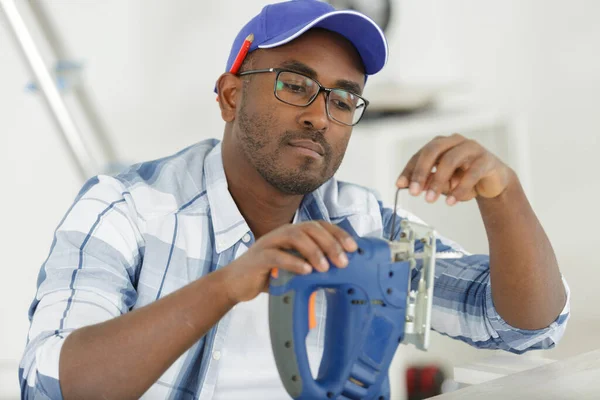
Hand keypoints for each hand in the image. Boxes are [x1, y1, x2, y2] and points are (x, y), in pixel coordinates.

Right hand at [222, 221, 357, 303]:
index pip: (320, 226)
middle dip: (330, 243)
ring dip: (314, 251)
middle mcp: (282, 233)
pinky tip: (306, 271)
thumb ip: (311, 265)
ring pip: (295, 237)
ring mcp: (269, 243)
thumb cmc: (267, 275)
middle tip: (343, 262)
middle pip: (311, 228)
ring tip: (325, 268)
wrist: (235, 284)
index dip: (338, 234)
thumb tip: (339, 271)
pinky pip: (277, 256)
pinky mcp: (259, 257)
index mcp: (293, 233)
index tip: (353, 248)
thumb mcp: (294, 268)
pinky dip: (294, 262)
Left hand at [396, 133, 515, 205]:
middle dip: (420, 172)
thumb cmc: (464, 178)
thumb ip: (427, 182)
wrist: (493, 183)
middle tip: (413, 192)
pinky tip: (452, 201)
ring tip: (430, 200)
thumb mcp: (442, 183)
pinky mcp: (486, 160)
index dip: (409, 170)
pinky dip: (459, 189)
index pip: (419, 154)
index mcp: (440, 144)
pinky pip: (471, 173)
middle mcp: (454, 142)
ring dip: (437, 181)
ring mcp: (471, 148)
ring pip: (450, 160)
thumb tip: (410, 186)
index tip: (400, 185)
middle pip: (432, 151)